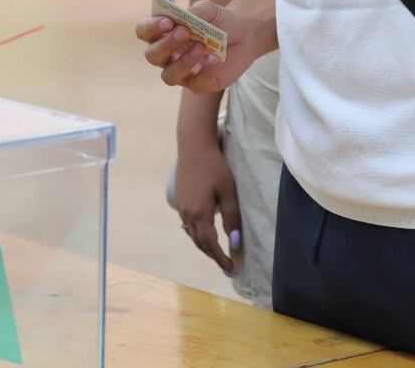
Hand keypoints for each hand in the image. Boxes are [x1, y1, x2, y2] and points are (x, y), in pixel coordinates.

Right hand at [136, 0, 264, 93]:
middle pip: (152, 56)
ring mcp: (182, 72)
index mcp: (163, 33)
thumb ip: (193, 12)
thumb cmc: (219, 20)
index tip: (167, 21)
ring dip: (183, 61)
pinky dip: (206, 72)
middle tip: (184, 32)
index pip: (144, 32)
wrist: (245, 33)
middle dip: (165, 44)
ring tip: (202, 47)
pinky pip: (196, 84)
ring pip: (169, 76)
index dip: (150, 28)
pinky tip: (217, 60)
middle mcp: (167, 55)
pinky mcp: (199, 84)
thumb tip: (180, 19)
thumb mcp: (208, 9)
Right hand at [174, 133, 241, 273]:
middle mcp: (187, 214)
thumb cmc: (214, 166)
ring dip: (204, 246)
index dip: (221, 259)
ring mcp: (180, 207)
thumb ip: (231, 218)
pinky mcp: (179, 200)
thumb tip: (235, 242)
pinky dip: (197, 234)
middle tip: (227, 265)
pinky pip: (187, 224)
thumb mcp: (228, 191)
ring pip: (192, 234)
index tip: (232, 269)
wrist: (193, 145)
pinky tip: (203, 233)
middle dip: (213, 256)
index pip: (210, 245)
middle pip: (199, 243)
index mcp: (199, 214)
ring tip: (218, 253)